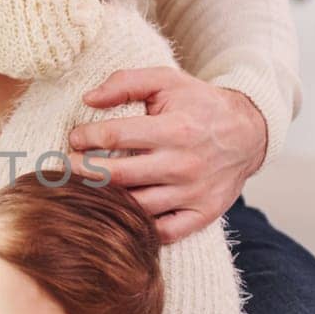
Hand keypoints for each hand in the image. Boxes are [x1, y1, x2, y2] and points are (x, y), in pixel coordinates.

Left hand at [67, 67, 267, 242]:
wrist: (249, 132)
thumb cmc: (199, 105)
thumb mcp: (167, 80)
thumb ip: (126, 82)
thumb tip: (88, 99)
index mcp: (174, 129)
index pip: (115, 136)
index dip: (86, 137)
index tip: (74, 138)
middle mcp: (184, 164)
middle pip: (118, 176)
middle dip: (83, 172)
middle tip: (64, 168)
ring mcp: (193, 193)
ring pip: (136, 207)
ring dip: (105, 201)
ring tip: (85, 191)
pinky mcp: (203, 214)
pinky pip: (164, 232)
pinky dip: (140, 229)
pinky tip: (120, 215)